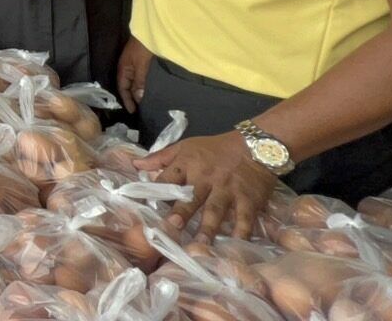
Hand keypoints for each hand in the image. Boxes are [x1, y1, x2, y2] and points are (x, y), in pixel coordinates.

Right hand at [117, 36, 151, 112]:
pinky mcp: (141, 62)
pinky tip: (148, 88)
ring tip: (144, 101)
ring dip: (138, 91)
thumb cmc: (143, 48)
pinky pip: (140, 77)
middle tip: (139, 109)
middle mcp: (127, 68)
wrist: (150, 31)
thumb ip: (140, 81)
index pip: (122, 88)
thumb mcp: (141, 65)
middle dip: (132, 97)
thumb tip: (138, 98)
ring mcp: (134, 65)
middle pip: (128, 86)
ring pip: (134, 82)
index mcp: (123, 69)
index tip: (133, 111)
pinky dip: (142, 84)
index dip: (127, 100)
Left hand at [136, 131, 280, 240]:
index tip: (145, 208)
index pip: (168, 179)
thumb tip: (136, 165)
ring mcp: (228, 190)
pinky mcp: (248, 200)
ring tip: (200, 244)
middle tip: (172, 226)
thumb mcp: (185, 147)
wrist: (255, 146)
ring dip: (208, 227)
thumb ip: (160, 158)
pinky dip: (241, 232)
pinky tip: (236, 245)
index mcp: (188, 165)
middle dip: (182, 211)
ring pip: (216, 210)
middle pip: (192, 196)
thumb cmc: (215, 149)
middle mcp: (206, 179)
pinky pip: (244, 218)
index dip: (156, 191)